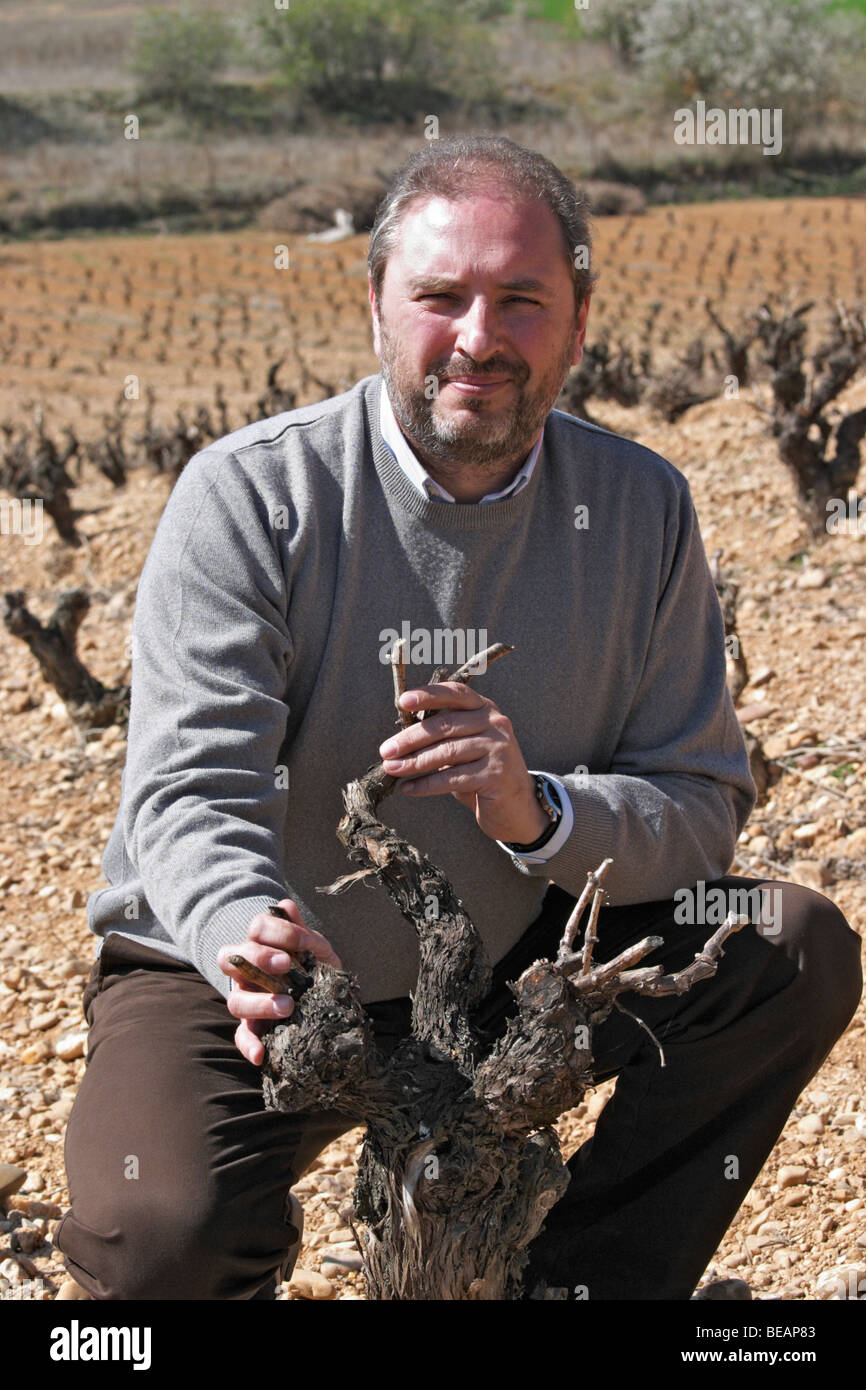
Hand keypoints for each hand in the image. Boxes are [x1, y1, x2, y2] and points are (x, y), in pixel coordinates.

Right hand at [218, 899, 341, 1065]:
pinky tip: (261, 1055)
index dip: (278, 932)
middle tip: (288, 966)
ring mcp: (247, 999)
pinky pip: (242, 1037)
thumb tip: (286, 906)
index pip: (256, 929)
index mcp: (261, 945)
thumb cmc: (313, 965)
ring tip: (289, 1005)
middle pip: (233, 959)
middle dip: (260, 959)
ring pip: (235, 1001)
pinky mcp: (252, 1027)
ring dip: (259, 1003)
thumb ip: (300, 931)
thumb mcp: (314, 948)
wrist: (323, 995)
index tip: (302, 942)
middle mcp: (247, 972)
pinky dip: (249, 1046)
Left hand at [377, 681, 548, 844]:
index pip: (455, 694)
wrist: (515, 805)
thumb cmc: (480, 770)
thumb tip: (400, 735)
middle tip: (385, 750)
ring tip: (392, 769)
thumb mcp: (464, 745)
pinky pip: (453, 778)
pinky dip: (427, 784)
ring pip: (447, 753)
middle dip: (410, 738)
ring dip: (414, 762)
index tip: (402, 702)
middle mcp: (495, 723)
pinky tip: (409, 789)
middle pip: (445, 726)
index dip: (428, 695)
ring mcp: (499, 748)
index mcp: (485, 708)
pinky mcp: (497, 775)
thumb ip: (442, 734)